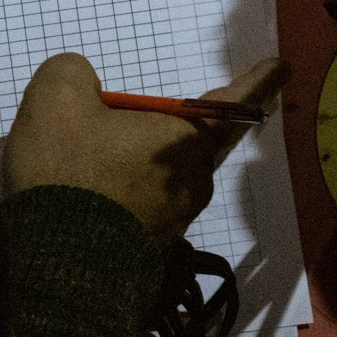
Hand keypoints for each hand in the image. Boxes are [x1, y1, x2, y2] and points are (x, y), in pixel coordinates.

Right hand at [4, 52, 288, 239]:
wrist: (58, 269)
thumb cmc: (68, 175)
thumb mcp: (56, 101)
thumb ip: (74, 75)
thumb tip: (85, 86)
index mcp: (189, 139)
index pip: (236, 99)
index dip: (258, 79)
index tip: (279, 67)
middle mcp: (196, 181)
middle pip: (194, 140)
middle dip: (166, 125)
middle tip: (125, 117)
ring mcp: (176, 220)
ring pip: (165, 175)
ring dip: (138, 163)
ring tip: (87, 160)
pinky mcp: (151, 249)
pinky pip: (143, 206)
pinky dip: (122, 193)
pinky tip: (84, 193)